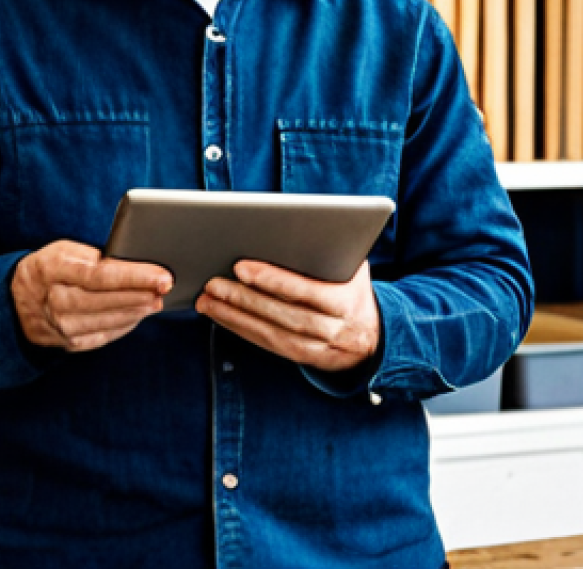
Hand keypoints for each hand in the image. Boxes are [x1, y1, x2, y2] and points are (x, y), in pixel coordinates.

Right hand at [12, 241, 171, 352]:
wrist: (17, 301)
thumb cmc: (51, 269)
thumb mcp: (65, 251)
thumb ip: (96, 256)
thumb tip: (138, 262)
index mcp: (54, 269)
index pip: (101, 275)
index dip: (135, 276)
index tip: (162, 275)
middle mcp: (55, 300)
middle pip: (107, 299)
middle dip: (142, 294)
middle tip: (166, 287)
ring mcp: (61, 326)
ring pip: (109, 320)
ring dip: (138, 310)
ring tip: (156, 299)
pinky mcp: (69, 344)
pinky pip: (105, 334)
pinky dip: (126, 324)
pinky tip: (139, 313)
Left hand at [195, 260, 379, 372]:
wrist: (375, 333)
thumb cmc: (353, 285)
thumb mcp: (353, 265)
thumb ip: (330, 248)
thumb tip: (296, 223)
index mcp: (348, 301)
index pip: (306, 291)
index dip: (273, 280)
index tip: (241, 267)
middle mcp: (336, 329)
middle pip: (283, 315)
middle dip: (244, 298)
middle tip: (213, 282)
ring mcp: (321, 349)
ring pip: (272, 334)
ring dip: (235, 316)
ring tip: (207, 299)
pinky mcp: (306, 359)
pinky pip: (270, 345)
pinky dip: (242, 329)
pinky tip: (221, 315)